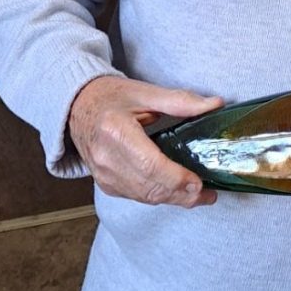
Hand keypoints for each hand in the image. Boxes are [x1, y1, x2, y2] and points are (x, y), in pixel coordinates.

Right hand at [67, 75, 222, 207]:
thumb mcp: (144, 91)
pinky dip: (158, 196)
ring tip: (198, 196)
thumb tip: (215, 104)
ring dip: (173, 199)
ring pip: (144, 196)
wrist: (76, 107)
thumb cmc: (109, 97)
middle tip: (207, 195)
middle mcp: (106, 158)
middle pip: (149, 187)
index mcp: (115, 131)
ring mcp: (103, 174)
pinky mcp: (105, 183)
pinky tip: (176, 192)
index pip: (149, 165)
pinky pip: (136, 196)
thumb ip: (180, 101)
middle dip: (181, 195)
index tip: (199, 182)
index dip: (176, 178)